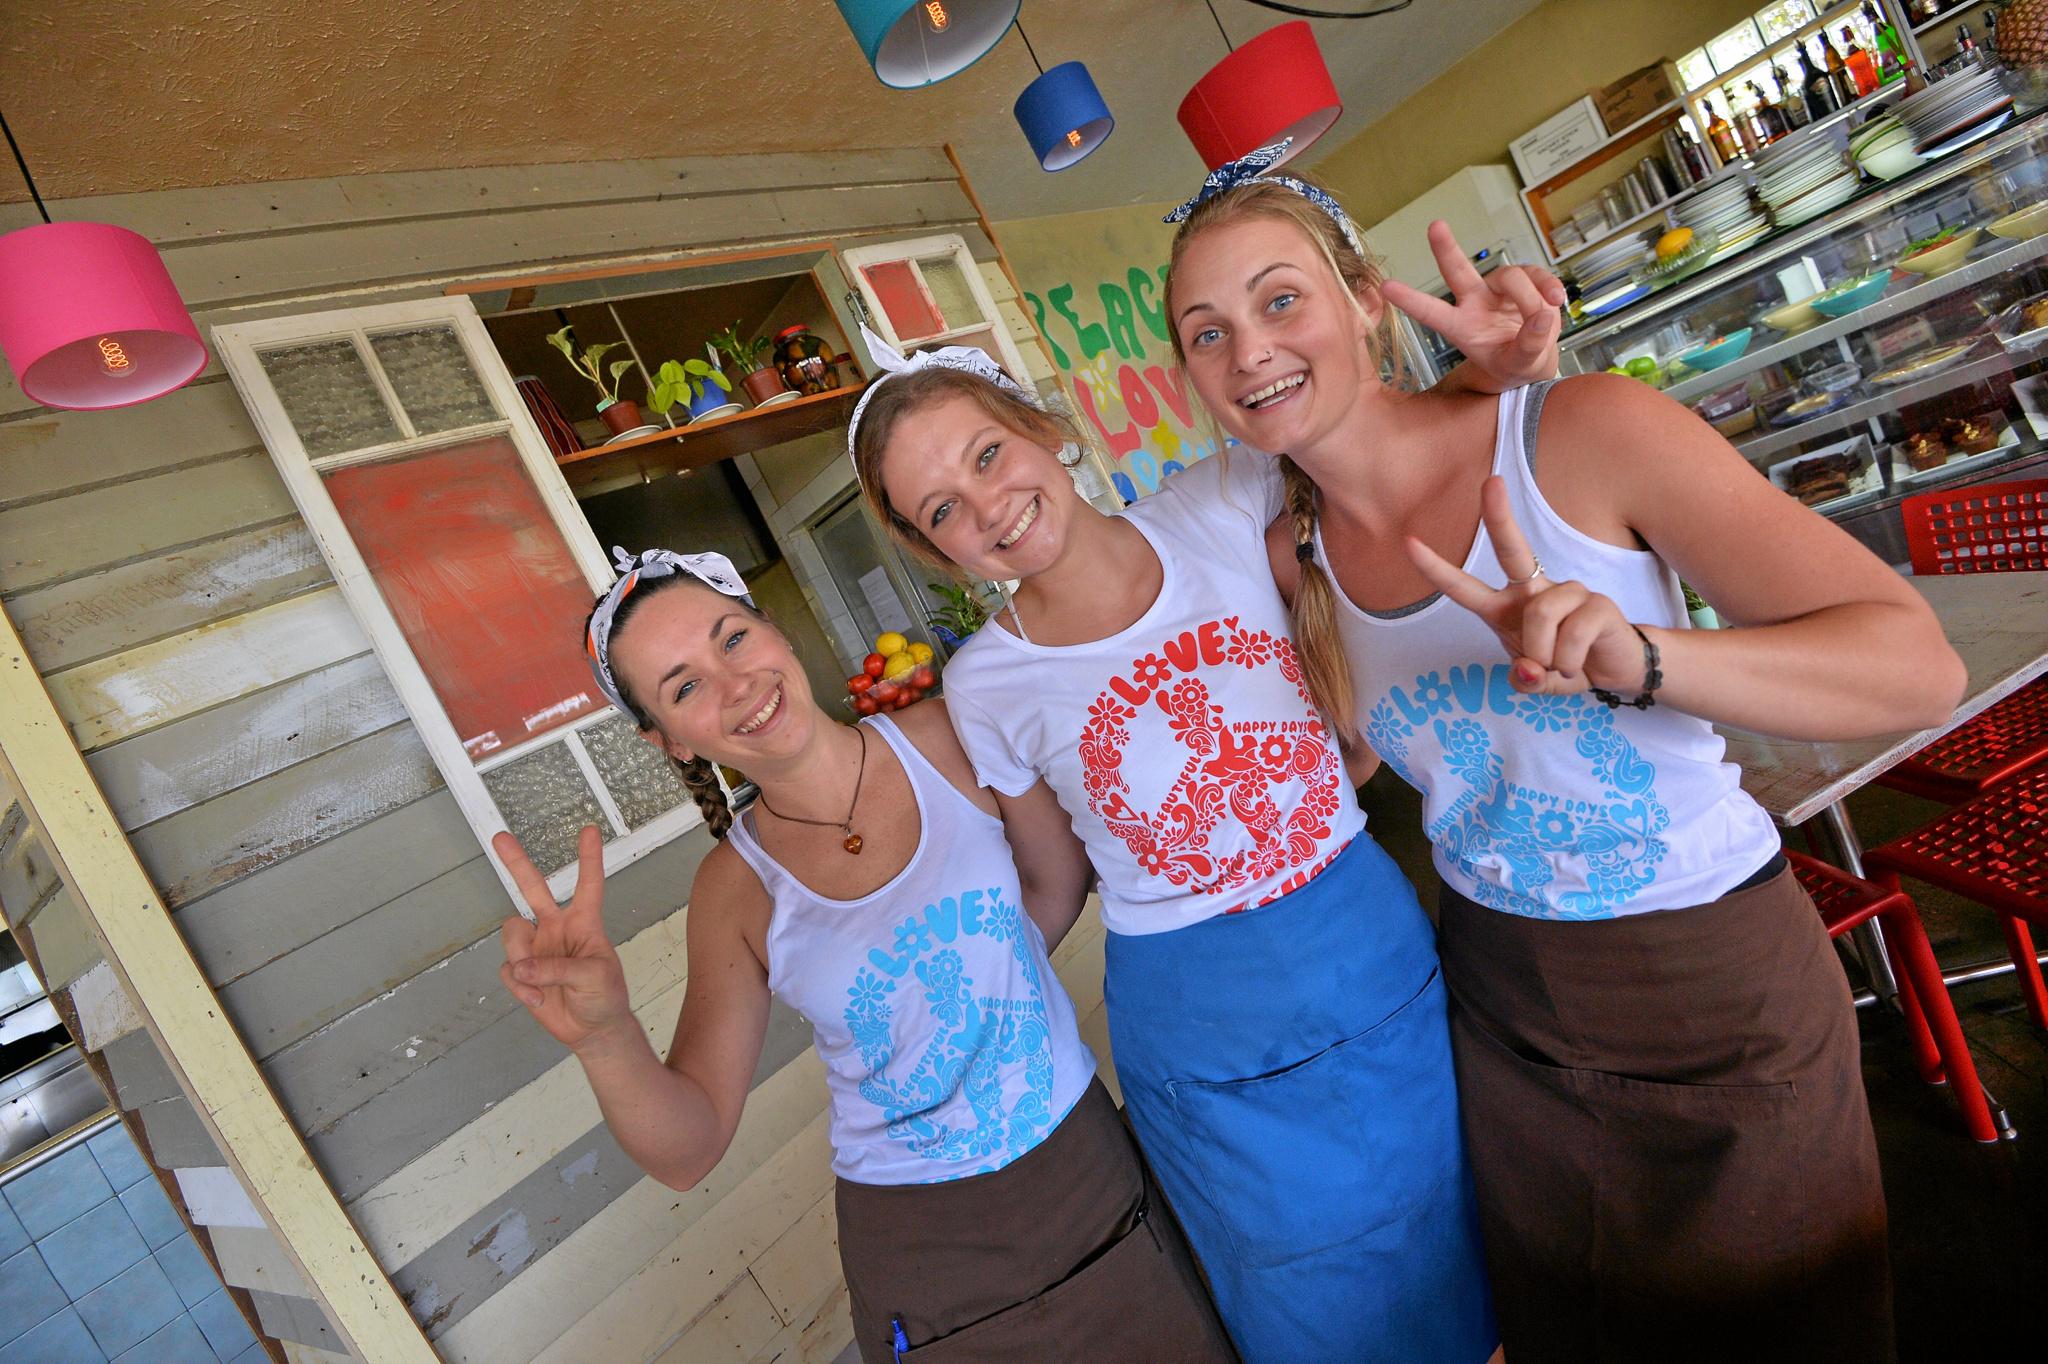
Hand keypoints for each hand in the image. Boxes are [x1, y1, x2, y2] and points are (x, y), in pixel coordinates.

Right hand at [495, 825, 632, 1053]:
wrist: (593, 1030)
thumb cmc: (605, 996)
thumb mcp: (595, 977)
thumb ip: (558, 968)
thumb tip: (521, 966)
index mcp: (585, 923)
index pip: (588, 884)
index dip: (589, 858)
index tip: (590, 830)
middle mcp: (557, 928)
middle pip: (532, 889)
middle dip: (516, 863)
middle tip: (500, 837)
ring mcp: (537, 948)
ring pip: (512, 934)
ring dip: (522, 957)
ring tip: (540, 985)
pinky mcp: (523, 971)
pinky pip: (508, 969)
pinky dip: (520, 987)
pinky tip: (538, 1000)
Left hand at [1381, 221, 1563, 389]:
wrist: (1534, 358)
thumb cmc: (1515, 364)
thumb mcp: (1520, 365)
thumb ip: (1530, 345)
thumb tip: (1542, 316)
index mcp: (1462, 328)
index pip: (1432, 313)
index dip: (1411, 300)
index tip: (1387, 287)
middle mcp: (1475, 303)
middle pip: (1457, 271)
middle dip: (1445, 248)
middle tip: (1435, 226)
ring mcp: (1497, 290)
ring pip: (1510, 277)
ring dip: (1530, 295)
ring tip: (1545, 314)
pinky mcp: (1524, 281)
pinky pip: (1536, 275)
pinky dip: (1548, 286)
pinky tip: (1557, 300)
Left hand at [1406, 477, 1647, 696]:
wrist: (1614, 669)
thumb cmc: (1564, 663)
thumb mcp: (1536, 681)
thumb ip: (1525, 681)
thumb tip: (1530, 671)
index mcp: (1506, 608)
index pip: (1465, 587)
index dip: (1436, 569)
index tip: (1409, 542)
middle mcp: (1533, 591)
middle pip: (1511, 550)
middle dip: (1499, 516)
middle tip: (1491, 481)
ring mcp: (1567, 592)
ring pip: (1541, 615)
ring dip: (1546, 655)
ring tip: (1560, 666)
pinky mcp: (1597, 603)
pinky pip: (1571, 634)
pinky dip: (1568, 662)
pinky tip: (1578, 664)